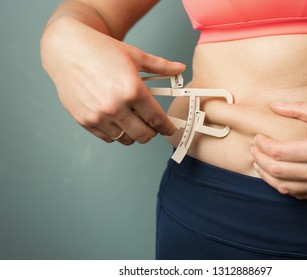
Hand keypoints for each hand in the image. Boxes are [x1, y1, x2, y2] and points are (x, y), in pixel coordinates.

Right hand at [41, 18, 184, 144]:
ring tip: (134, 121)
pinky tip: (117, 120)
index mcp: (132, 90)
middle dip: (152, 132)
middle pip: (144, 135)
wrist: (67, 48)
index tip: (170, 129)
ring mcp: (99, 116)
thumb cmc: (100, 50)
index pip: (157, 120)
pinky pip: (108, 137)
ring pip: (126, 139)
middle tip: (153, 126)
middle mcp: (115, 106)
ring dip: (134, 133)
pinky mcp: (85, 121)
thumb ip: (161, 66)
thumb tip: (180, 68)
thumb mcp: (135, 55)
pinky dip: (116, 133)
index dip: (167, 128)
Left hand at [251, 102, 306, 198]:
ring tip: (259, 164)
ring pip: (284, 187)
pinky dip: (283, 186)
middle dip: (259, 159)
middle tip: (254, 150)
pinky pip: (299, 195)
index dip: (262, 145)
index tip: (257, 137)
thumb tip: (274, 106)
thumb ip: (297, 109)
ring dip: (267, 176)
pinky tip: (276, 176)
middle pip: (277, 171)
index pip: (277, 152)